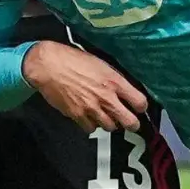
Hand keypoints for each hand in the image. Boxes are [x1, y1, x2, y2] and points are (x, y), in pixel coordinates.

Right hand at [23, 41, 147, 131]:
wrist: (48, 65)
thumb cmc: (72, 60)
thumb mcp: (100, 64)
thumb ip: (113, 79)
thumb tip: (123, 90)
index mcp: (114, 81)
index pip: (140, 102)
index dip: (141, 106)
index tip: (138, 107)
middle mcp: (106, 97)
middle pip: (129, 122)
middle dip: (132, 124)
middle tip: (130, 122)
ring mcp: (92, 108)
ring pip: (111, 127)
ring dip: (110, 122)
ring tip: (106, 115)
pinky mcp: (78, 115)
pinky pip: (91, 128)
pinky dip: (92, 124)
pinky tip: (89, 116)